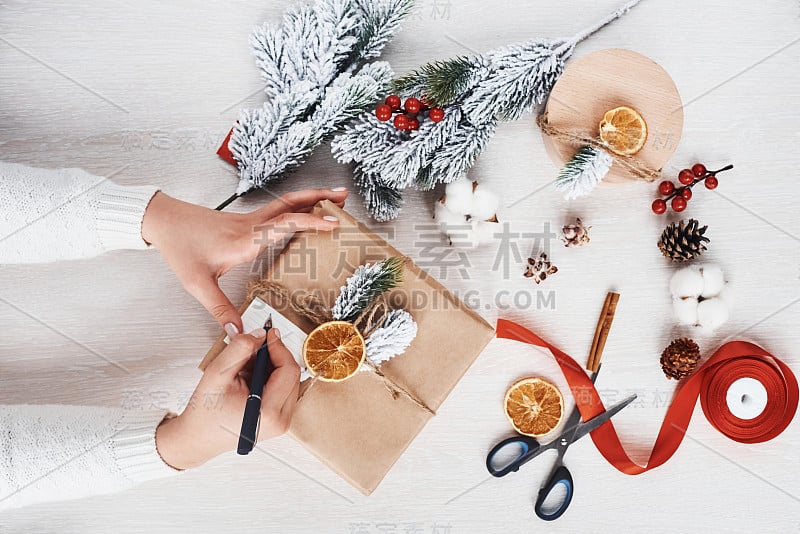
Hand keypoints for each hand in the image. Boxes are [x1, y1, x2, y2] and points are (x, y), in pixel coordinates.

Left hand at [141, 188, 347, 332]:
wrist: (163, 221)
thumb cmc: (179, 247)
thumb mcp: (198, 283)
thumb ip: (220, 309)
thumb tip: (238, 332)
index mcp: (246, 238)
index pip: (285, 223)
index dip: (311, 221)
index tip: (333, 223)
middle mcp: (252, 225)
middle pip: (291, 203)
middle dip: (319, 198)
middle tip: (343, 196)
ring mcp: (249, 220)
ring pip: (285, 203)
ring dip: (310, 199)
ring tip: (331, 200)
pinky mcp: (244, 221)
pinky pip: (277, 211)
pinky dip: (296, 208)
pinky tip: (301, 215)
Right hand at [155, 328, 299, 469]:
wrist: (198, 438)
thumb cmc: (205, 413)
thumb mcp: (217, 373)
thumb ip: (240, 349)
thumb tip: (261, 335)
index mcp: (268, 412)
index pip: (288, 370)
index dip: (279, 347)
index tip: (268, 334)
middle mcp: (280, 421)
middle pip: (292, 375)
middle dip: (275, 356)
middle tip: (255, 348)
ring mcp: (282, 422)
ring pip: (290, 381)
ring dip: (273, 366)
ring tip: (247, 367)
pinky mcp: (279, 420)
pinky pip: (284, 390)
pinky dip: (271, 378)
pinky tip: (251, 378)